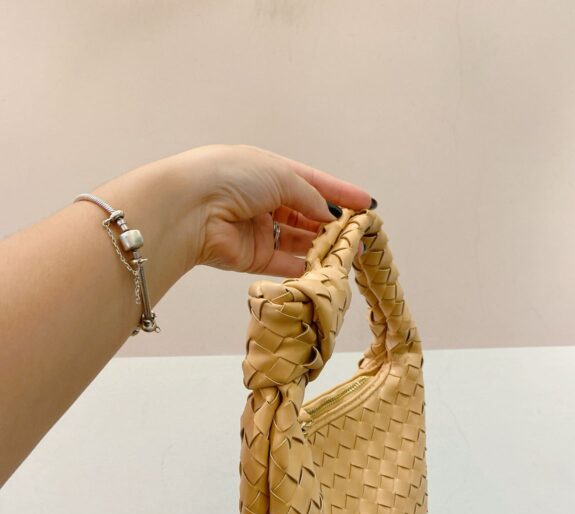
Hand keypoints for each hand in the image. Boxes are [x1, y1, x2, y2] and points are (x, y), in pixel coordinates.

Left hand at [161, 143, 374, 278]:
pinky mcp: (252, 257)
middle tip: (361, 234)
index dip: (340, 193)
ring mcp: (258, 230)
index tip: (368, 204)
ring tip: (349, 251)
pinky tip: (327, 267)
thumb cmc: (233, 177)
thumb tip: (330, 215)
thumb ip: (310, 196)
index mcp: (268, 171)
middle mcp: (263, 200)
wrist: (193, 207)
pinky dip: (305, 266)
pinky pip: (284, 263)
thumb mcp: (280, 175)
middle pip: (306, 214)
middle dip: (334, 224)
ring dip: (322, 246)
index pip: (312, 183)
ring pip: (298, 241)